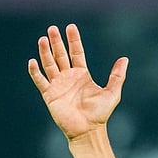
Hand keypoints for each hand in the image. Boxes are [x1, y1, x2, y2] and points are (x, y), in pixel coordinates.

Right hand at [28, 24, 127, 139]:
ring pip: (49, 64)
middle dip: (56, 42)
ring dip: (45, 52)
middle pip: (60, 55)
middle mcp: (68, 77)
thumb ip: (117, 76)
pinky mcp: (49, 95)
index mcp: (82, 75)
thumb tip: (125, 59)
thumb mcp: (112, 92)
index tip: (70, 27)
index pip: (76, 53)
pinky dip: (35, 72)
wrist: (88, 130)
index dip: (73, 40)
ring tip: (43, 39)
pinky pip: (40, 81)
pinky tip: (33, 61)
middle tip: (52, 28)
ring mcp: (58, 85)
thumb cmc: (100, 114)